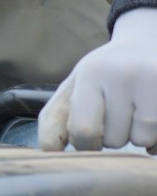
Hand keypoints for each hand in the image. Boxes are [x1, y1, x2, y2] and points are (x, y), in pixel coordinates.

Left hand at [38, 7, 156, 152]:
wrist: (145, 45)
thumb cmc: (104, 75)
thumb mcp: (75, 86)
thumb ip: (54, 118)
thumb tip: (48, 150)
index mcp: (92, 73)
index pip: (84, 129)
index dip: (85, 145)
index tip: (89, 139)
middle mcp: (124, 75)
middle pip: (114, 140)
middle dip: (112, 137)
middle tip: (116, 115)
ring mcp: (154, 82)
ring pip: (142, 141)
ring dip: (137, 137)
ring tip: (135, 115)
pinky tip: (152, 119)